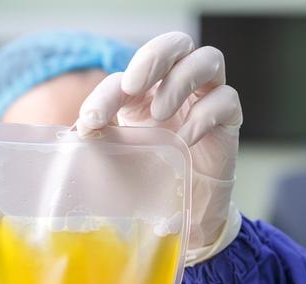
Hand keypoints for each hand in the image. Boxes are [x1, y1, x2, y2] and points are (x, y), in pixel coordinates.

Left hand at [77, 32, 242, 251]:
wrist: (186, 216)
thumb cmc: (153, 179)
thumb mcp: (122, 156)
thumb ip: (102, 137)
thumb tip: (75, 131)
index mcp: (147, 92)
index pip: (127, 76)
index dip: (107, 93)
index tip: (91, 121)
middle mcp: (179, 87)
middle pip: (176, 44)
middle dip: (153, 57)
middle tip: (132, 84)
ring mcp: (207, 100)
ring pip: (209, 60)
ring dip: (181, 80)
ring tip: (160, 113)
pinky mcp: (229, 122)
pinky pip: (226, 100)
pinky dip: (205, 114)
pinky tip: (185, 140)